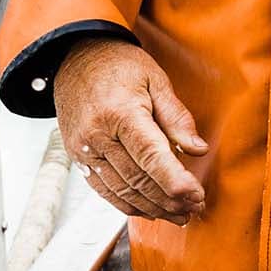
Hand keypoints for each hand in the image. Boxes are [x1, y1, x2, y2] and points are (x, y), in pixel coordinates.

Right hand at [54, 39, 208, 224]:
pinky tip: (147, 209)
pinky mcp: (77, 156)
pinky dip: (126, 204)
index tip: (196, 195)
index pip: (151, 156)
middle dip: (169, 199)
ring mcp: (84, 148)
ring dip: (152, 207)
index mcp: (120, 112)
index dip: (175, 181)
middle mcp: (97, 134)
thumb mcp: (155, 79)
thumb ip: (176, 115)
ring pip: (121, 190)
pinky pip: (102, 189)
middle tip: (194, 207)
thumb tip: (197, 149)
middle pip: (138, 179)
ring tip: (177, 214)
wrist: (73, 56)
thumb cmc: (116, 64)